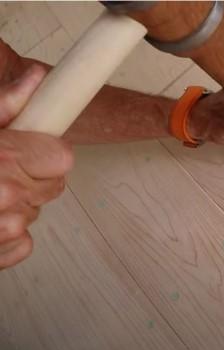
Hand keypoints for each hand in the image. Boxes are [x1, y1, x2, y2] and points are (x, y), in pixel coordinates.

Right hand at [0, 64, 73, 268]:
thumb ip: (5, 106)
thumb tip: (36, 79)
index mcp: (3, 157)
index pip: (63, 157)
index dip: (46, 151)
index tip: (31, 150)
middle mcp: (6, 194)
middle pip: (54, 185)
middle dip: (31, 177)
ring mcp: (2, 228)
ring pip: (36, 212)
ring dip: (16, 206)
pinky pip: (24, 242)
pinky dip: (7, 236)